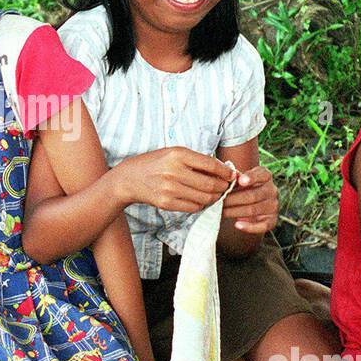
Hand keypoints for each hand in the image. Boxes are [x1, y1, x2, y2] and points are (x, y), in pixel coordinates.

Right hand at [114, 147, 234, 212]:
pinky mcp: (166, 203)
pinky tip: (200, 200)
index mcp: (177, 154)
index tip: (232, 175)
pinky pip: (193, 207)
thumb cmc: (154, 163)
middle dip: (222, 187)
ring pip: (204, 198)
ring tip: (214, 194)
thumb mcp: (173, 153)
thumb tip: (222, 169)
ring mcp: (169, 189)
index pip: (211, 165)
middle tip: (225, 187)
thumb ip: (196, 160)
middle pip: (210, 184)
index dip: (225, 172)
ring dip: (213, 198)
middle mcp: (173, 171)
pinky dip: (201, 205)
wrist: (129, 179)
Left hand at [222, 165, 277, 233]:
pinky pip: (262, 226)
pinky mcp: (272, 220)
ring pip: (253, 210)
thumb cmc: (243, 188)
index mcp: (266, 176)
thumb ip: (236, 177)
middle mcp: (272, 190)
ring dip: (235, 212)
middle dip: (233, 199)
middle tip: (219, 201)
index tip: (240, 181)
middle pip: (253, 195)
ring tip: (221, 212)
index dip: (252, 177)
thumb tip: (232, 175)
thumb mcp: (240, 180)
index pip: (262, 174)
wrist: (251, 203)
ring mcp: (273, 206)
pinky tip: (237, 224)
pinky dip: (249, 227)